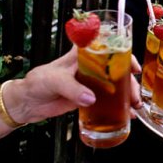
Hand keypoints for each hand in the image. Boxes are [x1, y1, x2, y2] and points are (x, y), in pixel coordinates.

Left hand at [12, 47, 143, 123]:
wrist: (28, 102)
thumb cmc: (38, 82)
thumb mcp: (54, 80)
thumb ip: (71, 88)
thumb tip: (90, 98)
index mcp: (83, 55)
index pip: (107, 48)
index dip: (123, 54)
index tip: (132, 67)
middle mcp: (91, 66)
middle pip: (117, 69)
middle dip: (129, 81)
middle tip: (134, 94)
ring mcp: (91, 83)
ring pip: (116, 86)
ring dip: (128, 95)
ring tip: (134, 106)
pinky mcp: (89, 98)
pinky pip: (108, 102)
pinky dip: (118, 108)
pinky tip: (127, 115)